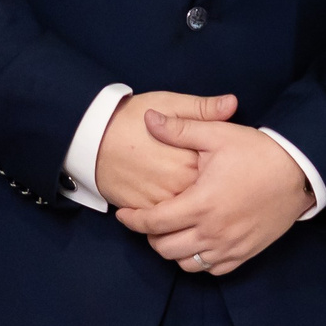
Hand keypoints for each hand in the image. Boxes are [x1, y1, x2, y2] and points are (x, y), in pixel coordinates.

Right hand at [93, 90, 236, 207]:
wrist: (92, 137)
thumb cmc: (133, 117)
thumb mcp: (171, 104)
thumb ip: (203, 109)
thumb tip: (233, 104)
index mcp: (190, 160)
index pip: (221, 172)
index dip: (226, 169)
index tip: (228, 164)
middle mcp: (177, 185)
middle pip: (206, 196)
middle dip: (213, 191)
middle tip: (217, 182)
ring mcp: (159, 201)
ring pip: (187, 214)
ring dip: (195, 208)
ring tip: (200, 196)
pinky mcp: (143, 210)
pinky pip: (165, 221)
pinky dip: (174, 217)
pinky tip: (179, 206)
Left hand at [114, 117, 311, 274]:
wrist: (300, 171)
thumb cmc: (258, 152)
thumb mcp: (218, 134)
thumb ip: (179, 129)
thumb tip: (148, 118)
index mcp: (201, 203)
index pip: (153, 222)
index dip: (133, 221)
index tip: (124, 214)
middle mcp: (213, 231)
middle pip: (165, 248)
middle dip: (151, 235)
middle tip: (151, 220)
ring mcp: (230, 245)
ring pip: (187, 263)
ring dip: (174, 250)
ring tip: (173, 232)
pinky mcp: (246, 252)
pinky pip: (212, 269)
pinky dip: (199, 260)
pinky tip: (199, 242)